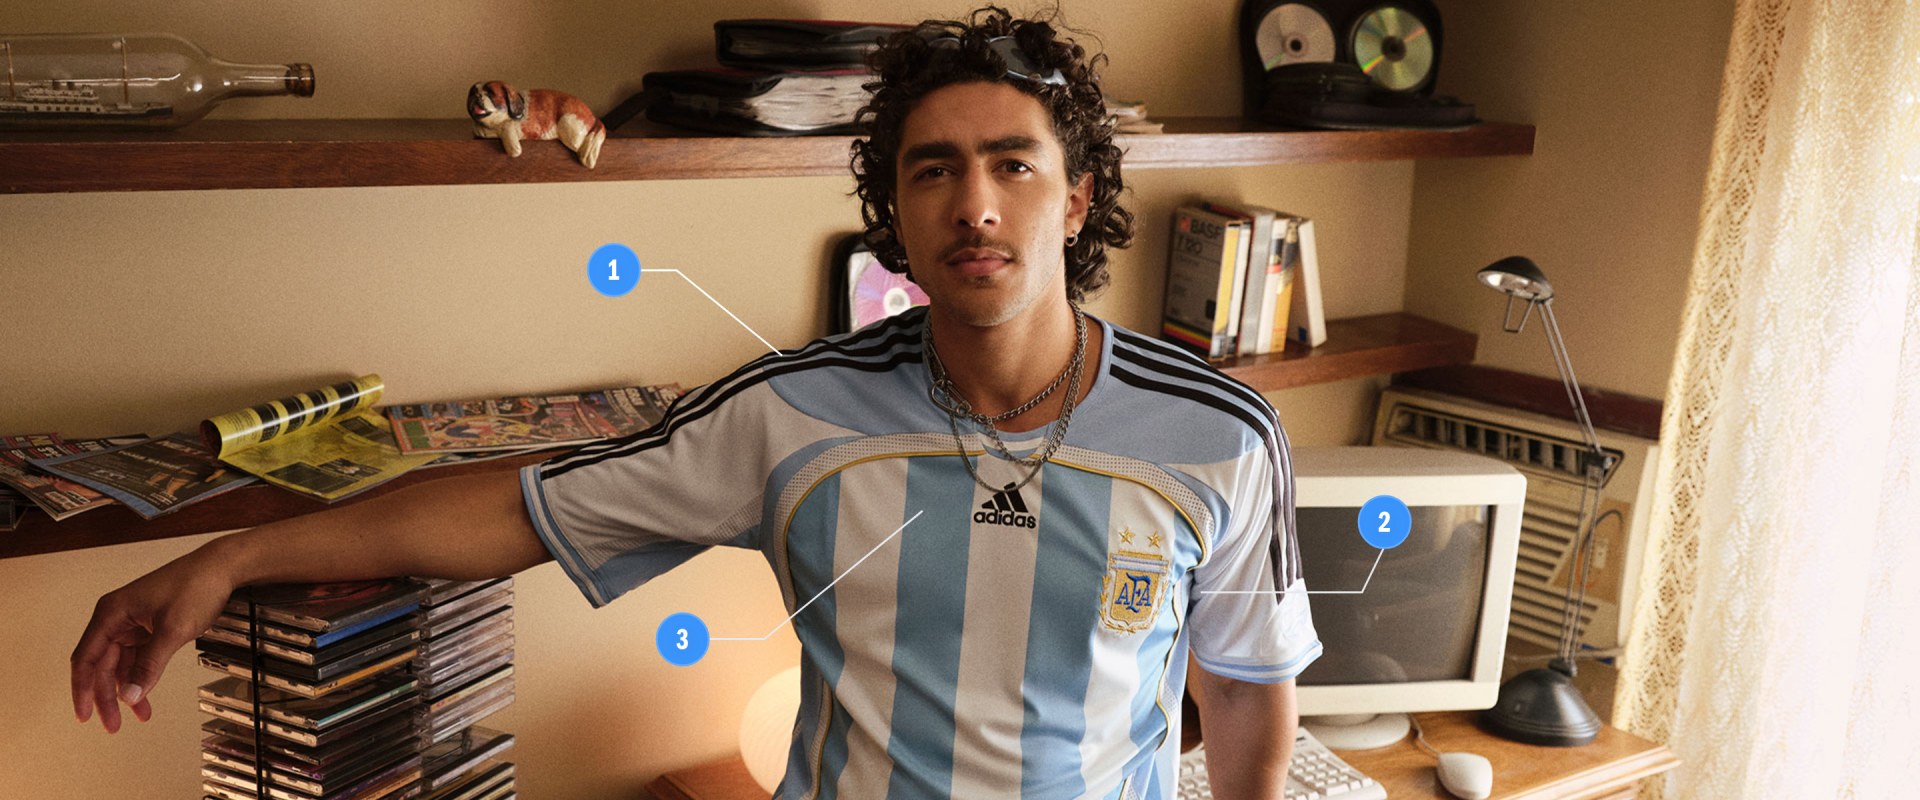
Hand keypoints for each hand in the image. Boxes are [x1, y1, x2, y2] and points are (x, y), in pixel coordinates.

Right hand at [71, 545, 236, 732]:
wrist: (223, 568)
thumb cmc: (196, 585)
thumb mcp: (173, 630)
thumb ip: (150, 665)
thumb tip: (130, 695)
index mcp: (112, 612)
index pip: (86, 658)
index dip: (82, 689)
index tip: (85, 714)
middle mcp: (117, 617)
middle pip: (102, 665)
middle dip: (107, 697)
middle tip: (114, 725)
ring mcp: (133, 623)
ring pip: (120, 665)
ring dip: (127, 690)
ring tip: (138, 715)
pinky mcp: (149, 627)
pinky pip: (137, 658)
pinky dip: (141, 677)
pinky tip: (146, 696)